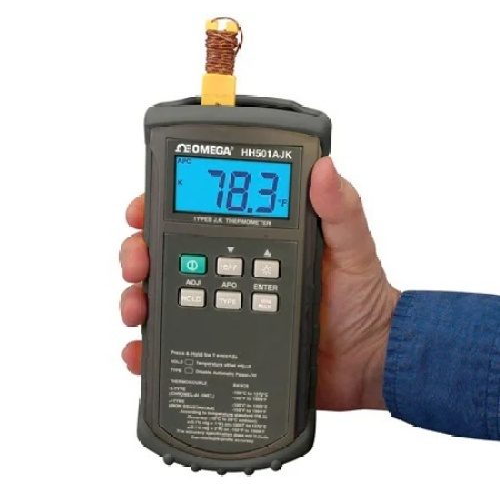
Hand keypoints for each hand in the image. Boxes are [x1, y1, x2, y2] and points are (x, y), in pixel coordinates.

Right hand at [119, 157, 399, 410]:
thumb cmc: (359, 299)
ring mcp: (221, 307)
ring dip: (136, 298)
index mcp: (251, 239)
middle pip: (167, 252)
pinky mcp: (220, 343)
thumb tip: (324, 168)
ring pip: (162, 296)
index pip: (197, 213)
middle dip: (139, 252)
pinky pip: (175, 343)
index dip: (161, 207)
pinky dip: (149, 348)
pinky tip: (141, 351)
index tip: (141, 209)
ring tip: (137, 309)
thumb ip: (340, 209)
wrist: (364, 358)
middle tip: (138, 263)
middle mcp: (229, 268)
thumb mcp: (351, 246)